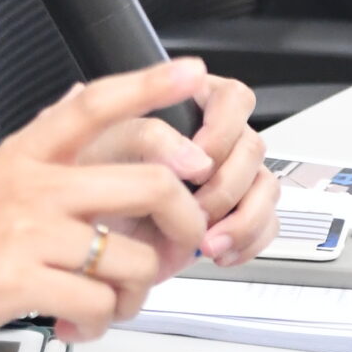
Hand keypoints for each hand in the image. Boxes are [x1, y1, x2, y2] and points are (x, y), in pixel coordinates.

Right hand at [0, 62, 262, 351]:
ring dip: (137, 293)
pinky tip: (78, 324)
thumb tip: (76, 103)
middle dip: (183, 220)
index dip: (149, 85)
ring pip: (132, 257)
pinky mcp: (17, 281)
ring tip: (110, 302)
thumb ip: (38, 152)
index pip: (94, 104)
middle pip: (147, 182)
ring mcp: (24, 233)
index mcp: (22, 157)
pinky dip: (101, 323)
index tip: (191, 75)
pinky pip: (99, 303)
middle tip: (179, 246)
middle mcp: (28, 186)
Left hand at [77, 66, 279, 272]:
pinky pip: (264, 224)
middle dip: (227, 183)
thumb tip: (197, 158)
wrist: (86, 234)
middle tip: (195, 206)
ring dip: (243, 217)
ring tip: (207, 240)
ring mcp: (226, 179)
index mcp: (189, 107)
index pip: (232, 98)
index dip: (223, 127)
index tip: (200, 155)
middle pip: (252, 148)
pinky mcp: (231, 217)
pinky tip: (219, 252)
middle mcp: (214, 140)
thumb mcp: (106, 146)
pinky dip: (248, 240)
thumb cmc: (87, 180)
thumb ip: (149, 137)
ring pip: (265, 188)